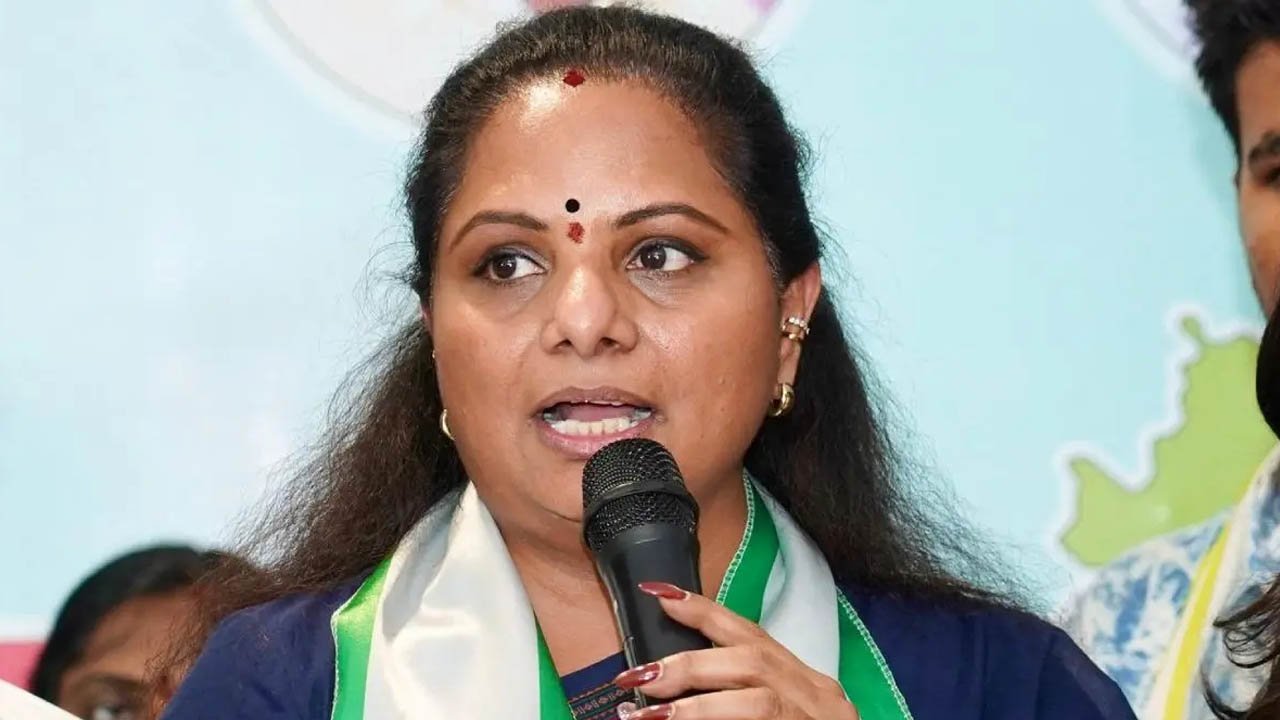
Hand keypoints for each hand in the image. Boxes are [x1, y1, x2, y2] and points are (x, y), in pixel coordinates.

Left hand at [612, 582, 858, 719]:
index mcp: (805, 681)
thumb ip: (744, 690)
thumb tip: (676, 678)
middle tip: (639, 676)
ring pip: (758, 704)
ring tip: (648, 716)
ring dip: (698, 708)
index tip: (660, 594)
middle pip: (752, 663)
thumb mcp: (790, 707)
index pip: (752, 634)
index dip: (704, 611)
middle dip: (690, 666)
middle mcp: (815, 696)